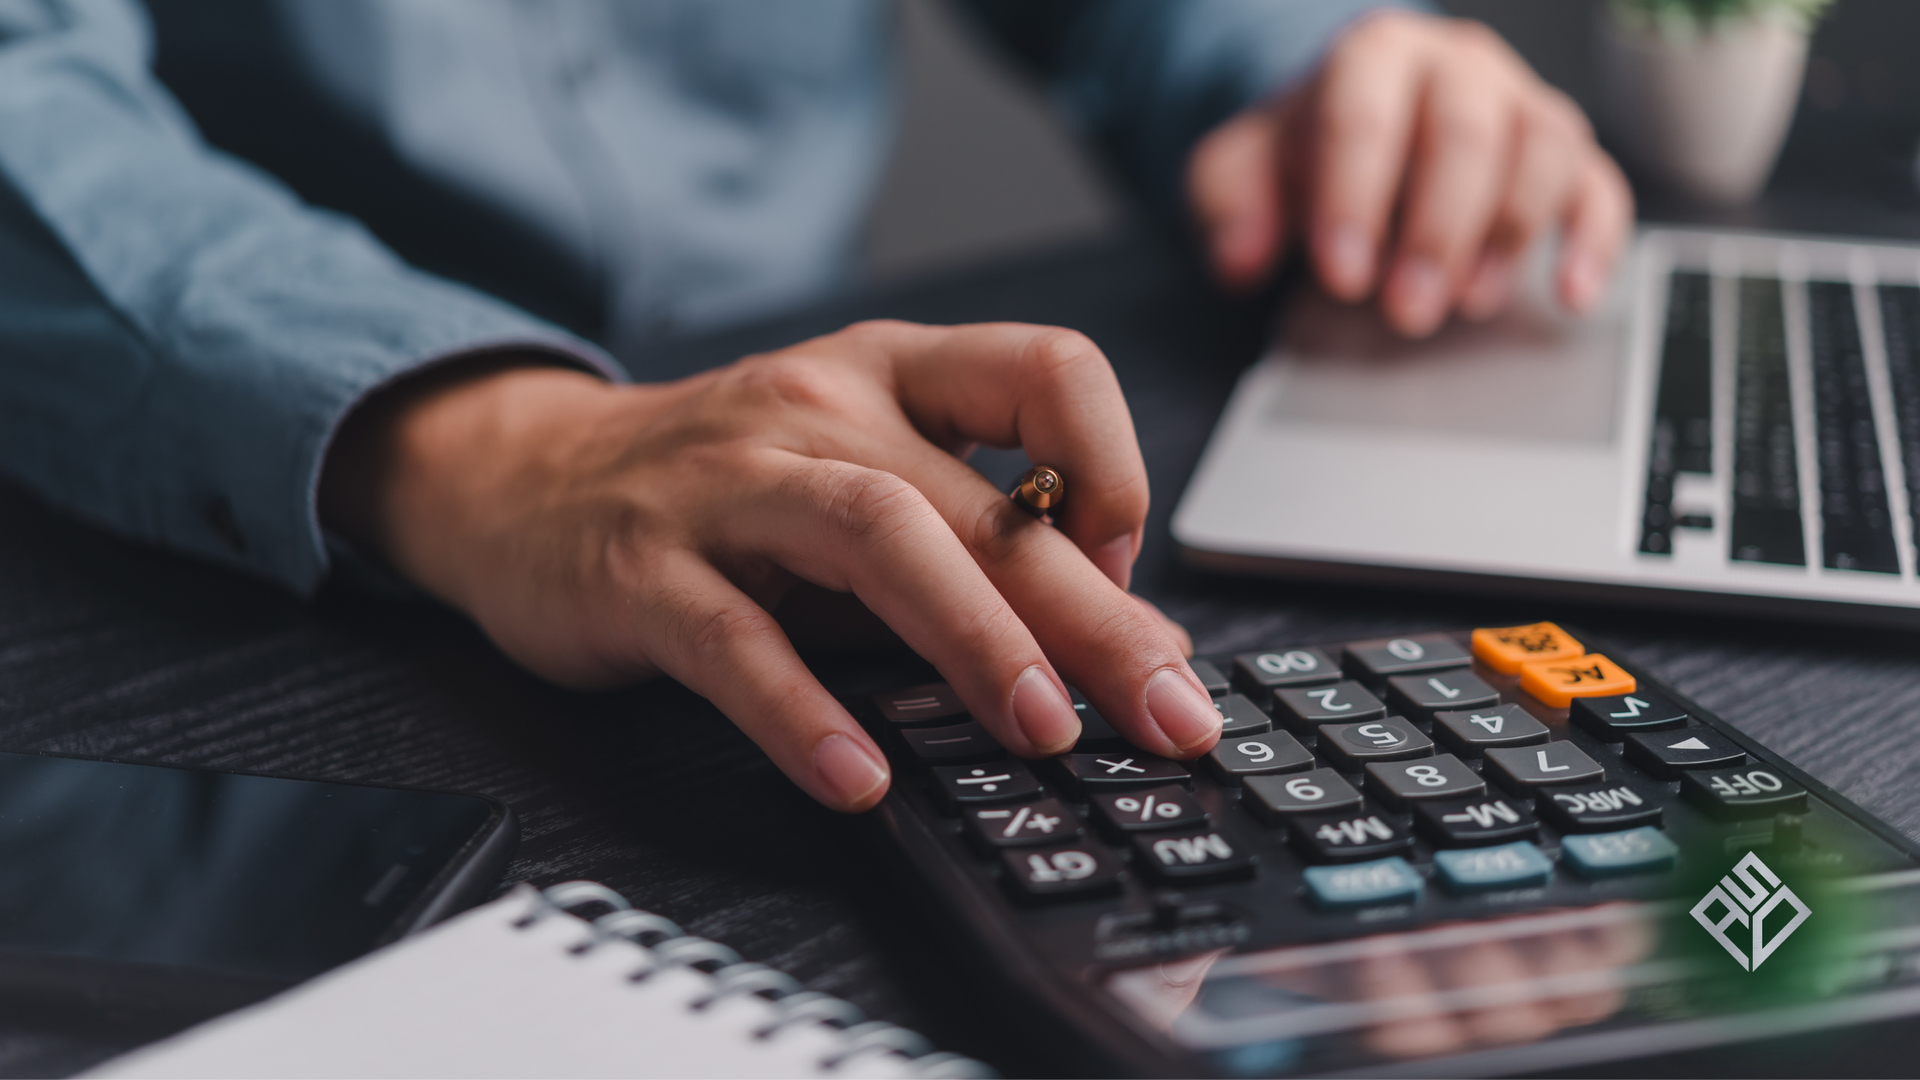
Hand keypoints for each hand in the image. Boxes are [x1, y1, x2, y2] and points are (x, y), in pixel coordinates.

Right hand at [318, 322, 1219, 811]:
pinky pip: (733, 637)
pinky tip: (858, 777)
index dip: (1113, 471)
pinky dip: (803, 711)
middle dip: (1090, 614)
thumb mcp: (858, 487)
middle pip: (976, 499)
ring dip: (973, 637)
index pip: (1046, 372)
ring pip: (872, 536)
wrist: (521, 478)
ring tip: (1041, 730)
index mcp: (890, 375)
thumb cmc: (722, 491)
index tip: (1129, 579)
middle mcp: (817, 407)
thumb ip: (977, 553)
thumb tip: (1131, 646)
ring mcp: (725, 483)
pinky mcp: (642, 568)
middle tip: (1168, 711)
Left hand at [1188, 10, 1632, 336]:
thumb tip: (1238, 259)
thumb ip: (1227, 206)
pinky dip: (1593, 240)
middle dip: (1437, 231)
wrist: (1355, 131)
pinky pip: (1599, 185)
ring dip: (1510, 235)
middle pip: (1464, 133)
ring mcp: (1519, 103)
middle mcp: (1457, 66)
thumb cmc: (1304, 154)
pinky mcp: (1564, 154)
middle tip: (1406, 310)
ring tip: (1468, 304)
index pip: (1365, 116)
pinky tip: (1571, 294)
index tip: (1342, 275)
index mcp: (1372, 55)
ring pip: (1542, 150)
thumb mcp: (1239, 172)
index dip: (1355, 198)